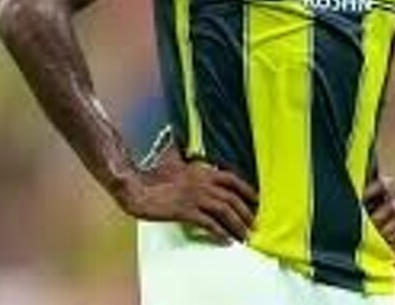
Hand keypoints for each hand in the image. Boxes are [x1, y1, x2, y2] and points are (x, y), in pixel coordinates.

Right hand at [116, 141, 258, 243]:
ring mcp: (194, 197)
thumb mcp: (174, 162)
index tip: (257, 200)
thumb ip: (187, 160)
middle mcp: (201, 182)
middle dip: (246, 212)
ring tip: (245, 236)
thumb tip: (193, 155)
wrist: (137, 190)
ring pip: (223, 211)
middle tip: (255, 224)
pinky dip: (220, 233)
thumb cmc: (154, 177)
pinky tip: (226, 240)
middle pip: (231, 197)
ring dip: (237, 225)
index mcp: (201, 170)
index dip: (246, 189)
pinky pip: (208, 224)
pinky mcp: (185, 211)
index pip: (232, 179)